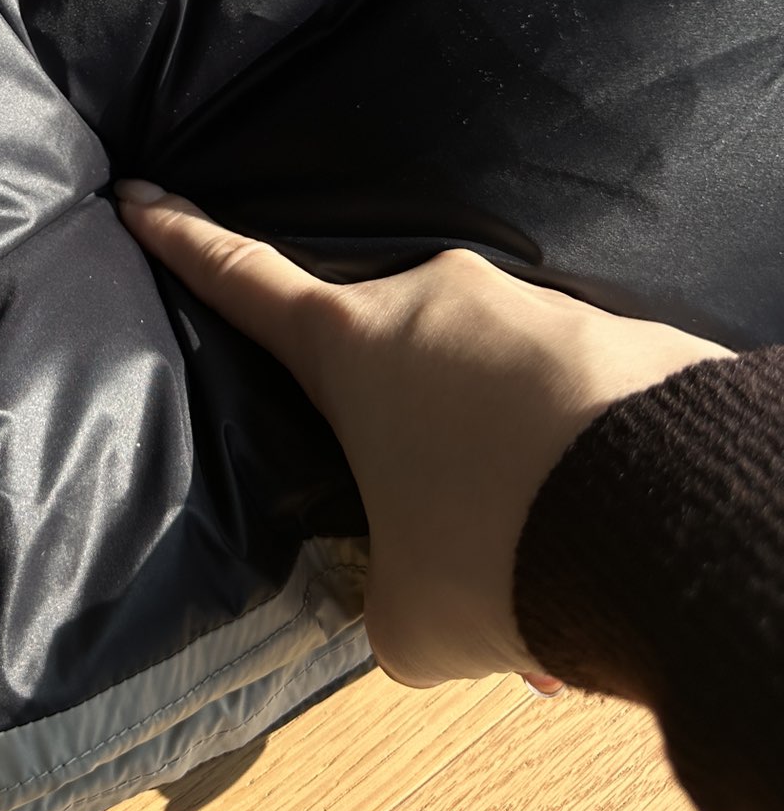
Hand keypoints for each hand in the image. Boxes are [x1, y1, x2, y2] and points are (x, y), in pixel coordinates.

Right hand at [115, 181, 732, 691]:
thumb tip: (409, 598)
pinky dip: (570, 459)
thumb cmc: (497, 553)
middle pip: (389, 357)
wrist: (671, 517)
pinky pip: (570, 396)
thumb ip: (384, 599)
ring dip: (504, 466)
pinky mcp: (616, 330)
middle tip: (444, 529)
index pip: (243, 280)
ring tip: (540, 562)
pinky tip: (600, 536)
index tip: (139, 192)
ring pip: (491, 388)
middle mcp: (434, 300)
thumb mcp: (411, 618)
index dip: (182, 239)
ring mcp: (529, 305)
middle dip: (409, 438)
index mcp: (352, 346)